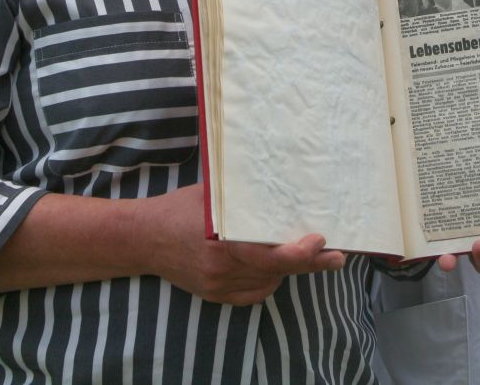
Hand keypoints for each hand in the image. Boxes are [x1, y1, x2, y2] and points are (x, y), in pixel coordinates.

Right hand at [137, 184, 346, 304]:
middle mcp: (222, 270)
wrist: (143, 238)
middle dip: (310, 264)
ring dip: (287, 271)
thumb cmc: (179, 208)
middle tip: (336, 256)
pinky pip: (253, 294)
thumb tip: (282, 182)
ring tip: (303, 253)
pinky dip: (268, 280)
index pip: (271, 258)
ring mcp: (218, 287)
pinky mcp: (214, 296)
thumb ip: (244, 197)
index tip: (321, 241)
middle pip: (277, 273)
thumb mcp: (212, 196)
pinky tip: (273, 267)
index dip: (300, 254)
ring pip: (268, 284)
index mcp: (222, 244)